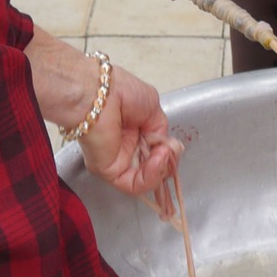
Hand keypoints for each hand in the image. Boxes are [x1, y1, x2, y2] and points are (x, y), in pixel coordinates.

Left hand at [79, 59, 182, 199]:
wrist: (102, 94)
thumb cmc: (122, 92)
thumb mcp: (153, 108)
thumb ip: (160, 131)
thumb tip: (167, 147)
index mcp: (135, 134)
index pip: (155, 155)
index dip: (168, 155)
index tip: (173, 147)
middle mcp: (126, 150)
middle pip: (152, 170)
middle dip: (166, 163)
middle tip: (169, 150)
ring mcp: (118, 162)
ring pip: (145, 180)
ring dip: (161, 168)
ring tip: (163, 153)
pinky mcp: (110, 172)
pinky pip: (134, 184)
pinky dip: (151, 176)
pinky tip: (158, 159)